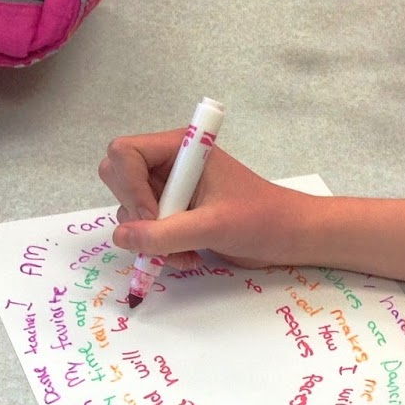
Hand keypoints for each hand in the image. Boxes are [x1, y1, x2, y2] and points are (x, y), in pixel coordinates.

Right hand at [99, 130, 318, 268]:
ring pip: (129, 210)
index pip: (124, 153)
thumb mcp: (212, 226)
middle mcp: (168, 164)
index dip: (130, 187)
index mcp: (179, 148)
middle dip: (136, 213)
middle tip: (163, 233)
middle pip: (117, 178)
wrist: (287, 237)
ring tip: (186, 252)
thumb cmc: (260, 219)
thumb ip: (165, 233)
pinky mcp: (173, 213)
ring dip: (151, 238)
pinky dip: (159, 248)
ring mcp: (169, 189)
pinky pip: (144, 230)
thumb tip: (120, 237)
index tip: (154, 216)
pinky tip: (188, 256)